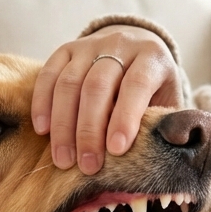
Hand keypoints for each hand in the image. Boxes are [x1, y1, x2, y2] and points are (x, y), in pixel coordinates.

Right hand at [32, 25, 183, 174]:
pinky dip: (43, 103)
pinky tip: (43, 130)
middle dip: (90, 130)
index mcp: (152, 57)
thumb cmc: (154, 87)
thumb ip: (163, 122)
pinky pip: (48, 74)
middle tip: (87, 166)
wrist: (136, 46)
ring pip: (70, 82)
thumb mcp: (168, 99)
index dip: (125, 117)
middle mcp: (121, 45)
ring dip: (64, 125)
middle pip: (97, 86)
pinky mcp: (66, 49)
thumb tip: (161, 152)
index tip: (116, 150)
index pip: (136, 85)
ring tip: (63, 160)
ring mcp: (90, 45)